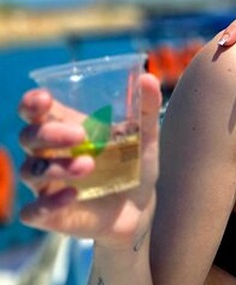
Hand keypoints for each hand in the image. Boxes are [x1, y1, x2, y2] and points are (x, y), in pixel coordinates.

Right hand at [17, 74, 161, 250]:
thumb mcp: (145, 136)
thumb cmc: (133, 165)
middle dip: (48, 133)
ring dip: (57, 166)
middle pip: (29, 138)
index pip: (35, 112)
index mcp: (65, 129)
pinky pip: (33, 211)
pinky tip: (73, 195)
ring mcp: (47, 185)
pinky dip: (49, 203)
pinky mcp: (50, 215)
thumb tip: (148, 78)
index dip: (31, 104)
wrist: (141, 209)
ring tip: (89, 165)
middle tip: (79, 135)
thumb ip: (146, 109)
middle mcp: (50, 155)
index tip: (43, 99)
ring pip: (31, 171)